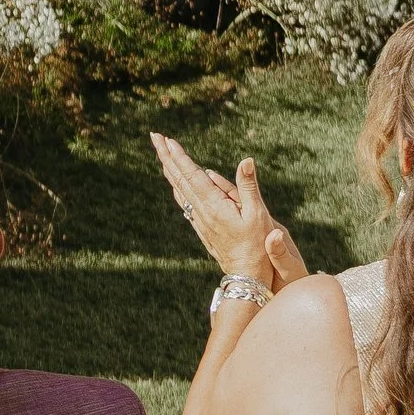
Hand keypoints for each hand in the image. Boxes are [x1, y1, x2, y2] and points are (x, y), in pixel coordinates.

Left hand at [153, 135, 300, 289]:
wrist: (247, 277)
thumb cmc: (258, 246)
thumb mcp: (258, 215)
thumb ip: (248, 187)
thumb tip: (246, 160)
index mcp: (214, 205)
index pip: (191, 175)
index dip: (179, 156)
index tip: (167, 140)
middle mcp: (202, 212)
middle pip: (179, 180)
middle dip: (167, 157)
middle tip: (155, 137)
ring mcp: (201, 221)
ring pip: (180, 191)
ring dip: (170, 171)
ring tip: (162, 156)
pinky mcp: (203, 229)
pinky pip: (186, 204)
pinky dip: (178, 189)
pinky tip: (176, 186)